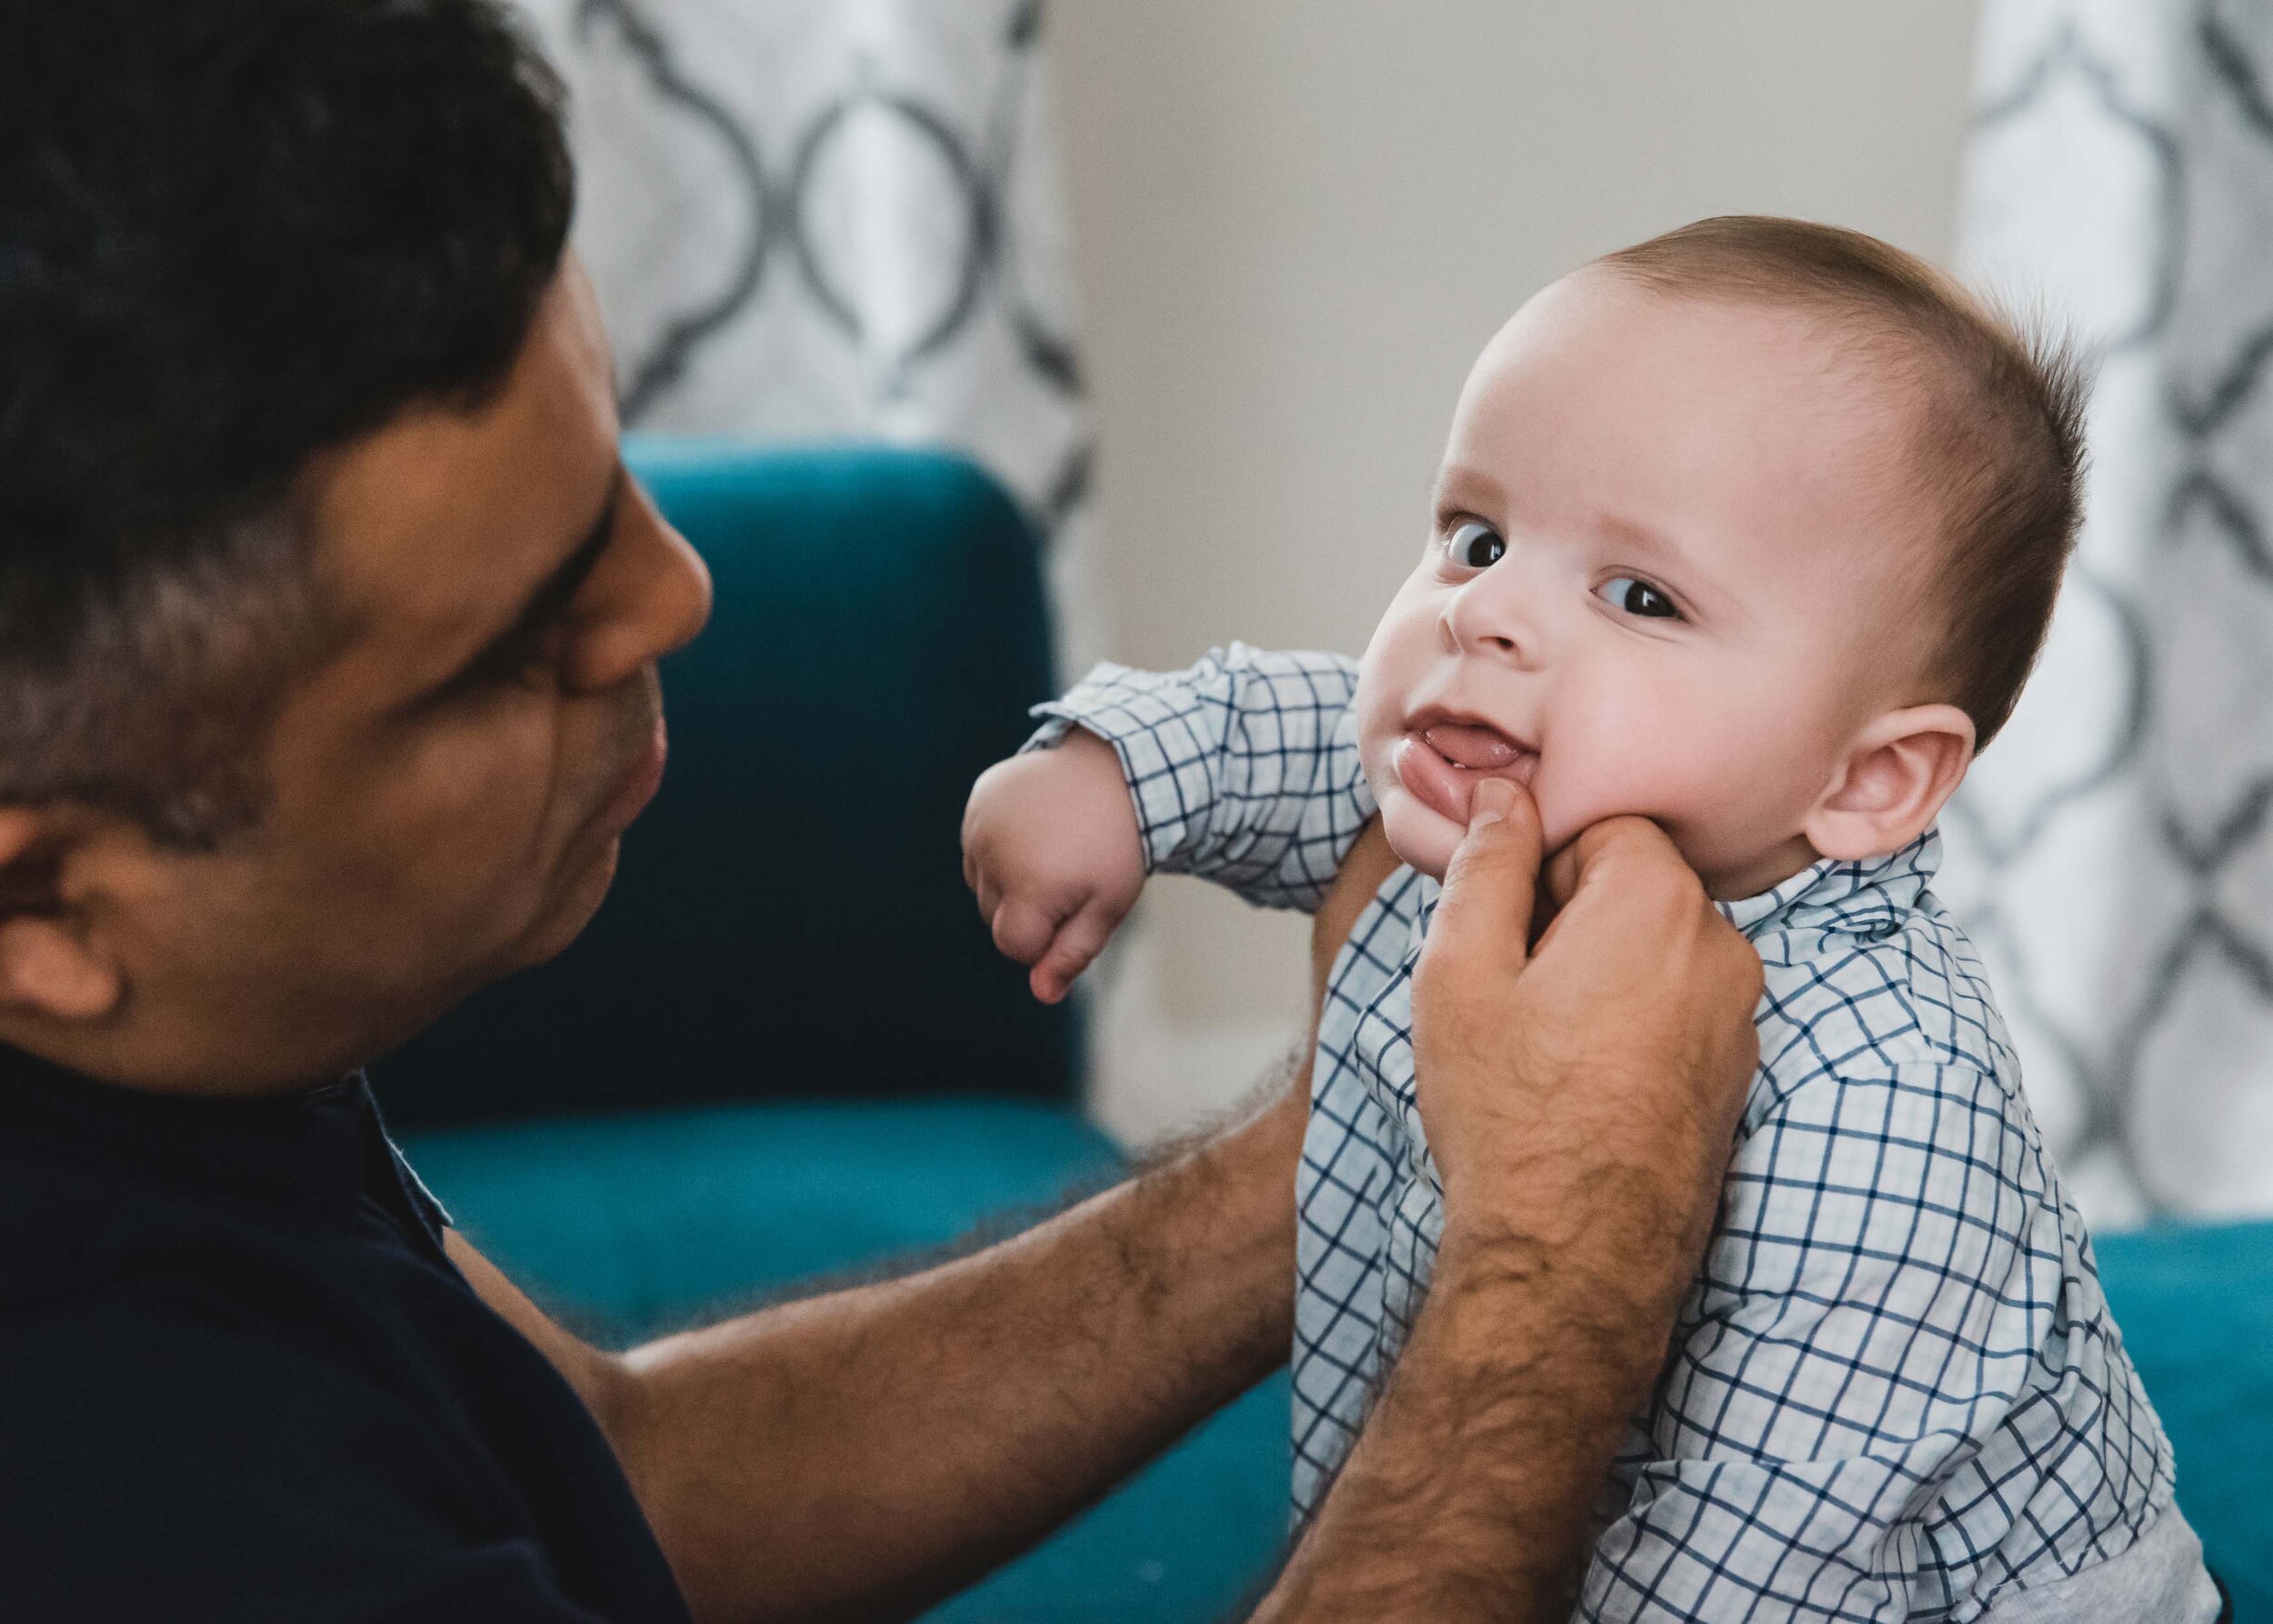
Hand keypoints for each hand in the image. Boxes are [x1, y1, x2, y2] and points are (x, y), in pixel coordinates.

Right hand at [961, 729, 1146, 1002]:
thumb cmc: (1117, 846)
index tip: (1076, 910)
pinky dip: (999, 845)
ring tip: (1052, 851)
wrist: (1118, 769)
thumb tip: (1043, 994)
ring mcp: (982, 823)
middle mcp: (996, 855)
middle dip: (1027, 908)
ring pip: (981, 882)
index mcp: (1030, 886)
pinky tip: (1035, 828)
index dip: (1045, 938)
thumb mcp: (1108, 906)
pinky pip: (976, 844)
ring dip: (1009, 879)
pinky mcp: (979, 799)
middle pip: (993, 916)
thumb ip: (1071, 954)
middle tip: (1069, 874)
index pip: (1014, 946)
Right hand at [1410, 777, 1762, 1309]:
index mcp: (1659, 903)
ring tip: (1537, 1044)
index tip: (1498, 924)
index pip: (1600, 825)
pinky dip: (1628, 1025)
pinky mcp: (1735, 1076)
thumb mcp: (1460, 970)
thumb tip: (1506, 797)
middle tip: (1507, 988)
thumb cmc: (1507, 1114)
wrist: (1570, 1257)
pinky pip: (1675, 1011)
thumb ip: (1486, 864)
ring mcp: (1739, 1019)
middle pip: (1634, 887)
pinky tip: (1575, 1082)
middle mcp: (1723, 950)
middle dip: (1568, 917)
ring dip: (1597, 974)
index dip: (1536, 866)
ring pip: (1653, 952)